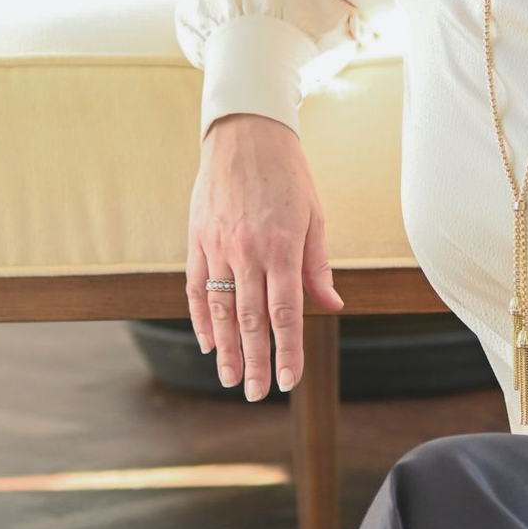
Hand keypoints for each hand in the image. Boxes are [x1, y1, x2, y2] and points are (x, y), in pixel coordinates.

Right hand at [186, 113, 344, 398]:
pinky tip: (207, 342)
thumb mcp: (314, 218)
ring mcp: (217, 246)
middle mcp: (247, 251)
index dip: (287, 350)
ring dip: (225, 348)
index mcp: (282, 248)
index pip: (286, 312)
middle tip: (253, 394)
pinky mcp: (197, 239)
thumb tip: (332, 307)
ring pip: (220, 308)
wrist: (245, 134)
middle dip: (253, 361)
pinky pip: (196, 286)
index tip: (287, 381)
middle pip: (251, 319)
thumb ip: (318, 266)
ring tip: (227, 379)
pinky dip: (200, 317)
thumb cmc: (288, 177)